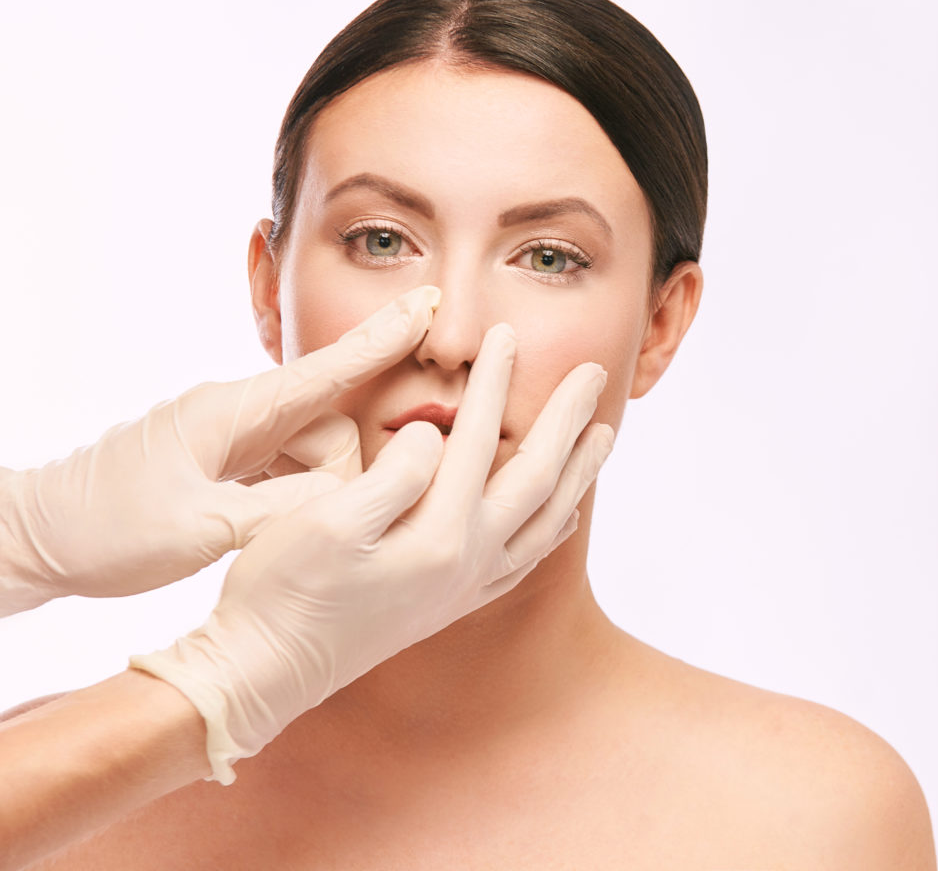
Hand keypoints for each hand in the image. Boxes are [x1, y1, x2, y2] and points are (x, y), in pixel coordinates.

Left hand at [0, 286, 441, 616]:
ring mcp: (232, 439)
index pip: (327, 370)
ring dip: (308, 497)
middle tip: (287, 523)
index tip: (427, 301)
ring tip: (259, 537)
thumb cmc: (104, 531)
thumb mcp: (199, 530)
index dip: (384, 338)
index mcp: (233, 413)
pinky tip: (267, 529)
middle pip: (328, 430)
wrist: (33, 538)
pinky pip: (284, 471)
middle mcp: (239, 416)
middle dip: (336, 476)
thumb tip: (347, 500)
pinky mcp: (225, 464)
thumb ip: (283, 513)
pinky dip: (290, 499)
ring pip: (310, 455)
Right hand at [130, 323, 613, 783]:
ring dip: (577, 472)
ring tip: (602, 436)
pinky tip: (563, 518)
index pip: (479, 440)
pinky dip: (552, 531)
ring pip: (545, 521)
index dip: (494, 383)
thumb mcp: (327, 520)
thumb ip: (395, 474)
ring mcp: (464, 588)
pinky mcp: (451, 604)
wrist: (264, 673)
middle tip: (593, 372)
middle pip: (536, 477)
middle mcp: (468, 564)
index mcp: (439, 536)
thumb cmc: (282, 590)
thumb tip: (435, 436)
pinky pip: (524, 561)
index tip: (508, 335)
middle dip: (566, 420)